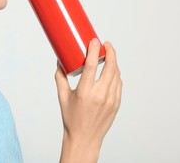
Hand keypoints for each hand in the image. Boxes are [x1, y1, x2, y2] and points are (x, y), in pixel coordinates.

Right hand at [55, 39, 121, 162]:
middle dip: (110, 52)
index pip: (93, 65)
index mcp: (85, 92)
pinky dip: (116, 75)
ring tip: (108, 56)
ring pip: (117, 74)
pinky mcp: (116, 104)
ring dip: (114, 62)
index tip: (95, 41)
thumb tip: (60, 62)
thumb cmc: (71, 118)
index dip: (94, 50)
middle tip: (106, 45)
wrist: (84, 138)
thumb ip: (60, 78)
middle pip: (110, 67)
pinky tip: (111, 71)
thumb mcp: (63, 96)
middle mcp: (100, 95)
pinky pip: (119, 84)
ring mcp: (110, 100)